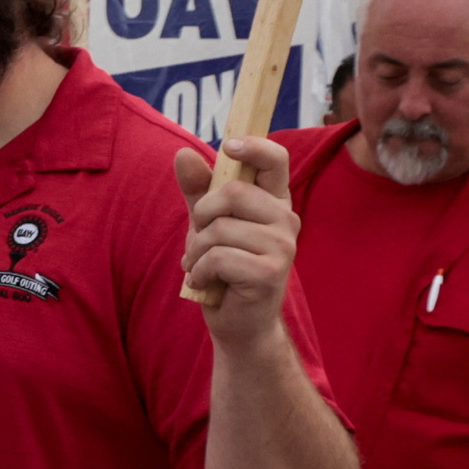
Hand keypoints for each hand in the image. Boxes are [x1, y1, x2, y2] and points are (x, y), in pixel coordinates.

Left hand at [178, 137, 299, 322]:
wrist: (239, 322)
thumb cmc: (224, 267)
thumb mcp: (206, 223)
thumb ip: (198, 190)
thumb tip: (182, 153)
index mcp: (274, 201)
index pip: (276, 160)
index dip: (253, 147)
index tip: (228, 147)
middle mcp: (285, 220)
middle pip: (233, 192)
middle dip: (201, 215)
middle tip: (201, 238)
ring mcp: (282, 246)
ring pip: (220, 229)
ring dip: (197, 250)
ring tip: (201, 266)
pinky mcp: (270, 273)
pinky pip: (219, 258)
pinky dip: (200, 272)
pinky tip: (205, 282)